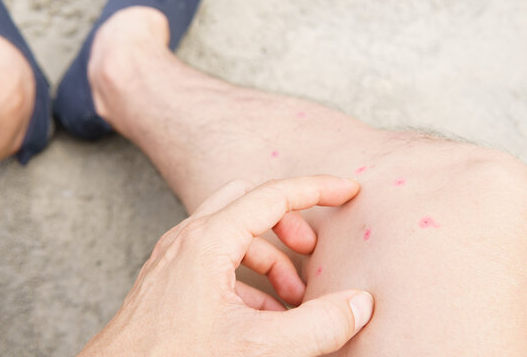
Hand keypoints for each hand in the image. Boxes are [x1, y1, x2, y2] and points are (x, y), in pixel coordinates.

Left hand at [78, 176, 373, 356]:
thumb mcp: (258, 348)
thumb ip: (318, 326)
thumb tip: (360, 304)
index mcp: (208, 240)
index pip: (274, 195)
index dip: (317, 189)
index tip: (347, 191)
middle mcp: (188, 239)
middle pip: (249, 203)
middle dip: (288, 222)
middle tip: (311, 252)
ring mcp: (174, 258)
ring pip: (233, 234)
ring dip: (269, 256)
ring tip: (292, 298)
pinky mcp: (170, 279)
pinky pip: (216, 261)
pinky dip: (246, 277)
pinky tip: (261, 315)